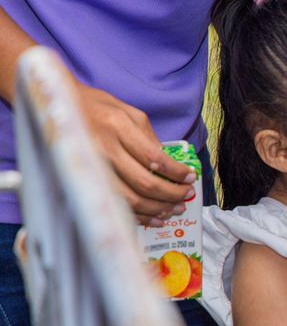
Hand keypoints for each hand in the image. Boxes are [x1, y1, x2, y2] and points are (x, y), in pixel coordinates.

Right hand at [76, 83, 196, 224]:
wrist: (58, 108)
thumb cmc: (97, 107)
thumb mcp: (129, 112)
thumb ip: (150, 138)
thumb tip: (170, 165)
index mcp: (118, 127)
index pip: (154, 158)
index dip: (176, 173)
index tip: (190, 178)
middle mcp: (104, 149)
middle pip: (145, 183)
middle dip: (171, 194)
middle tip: (186, 196)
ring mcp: (93, 168)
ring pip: (130, 200)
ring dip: (157, 209)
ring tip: (175, 209)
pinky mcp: (86, 181)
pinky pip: (115, 205)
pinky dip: (138, 216)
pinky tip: (154, 217)